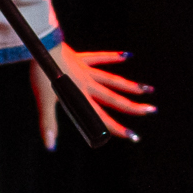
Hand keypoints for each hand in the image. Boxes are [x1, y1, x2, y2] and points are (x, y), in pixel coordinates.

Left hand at [30, 42, 152, 148]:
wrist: (41, 45)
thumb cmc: (41, 73)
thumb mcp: (44, 100)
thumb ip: (48, 123)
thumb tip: (50, 147)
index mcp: (80, 96)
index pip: (101, 116)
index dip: (117, 128)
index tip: (133, 136)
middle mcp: (88, 84)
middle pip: (114, 98)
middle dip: (133, 106)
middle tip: (151, 110)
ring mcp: (86, 70)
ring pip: (113, 80)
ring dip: (130, 86)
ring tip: (148, 89)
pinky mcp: (81, 59)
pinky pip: (100, 57)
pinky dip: (114, 57)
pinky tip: (128, 55)